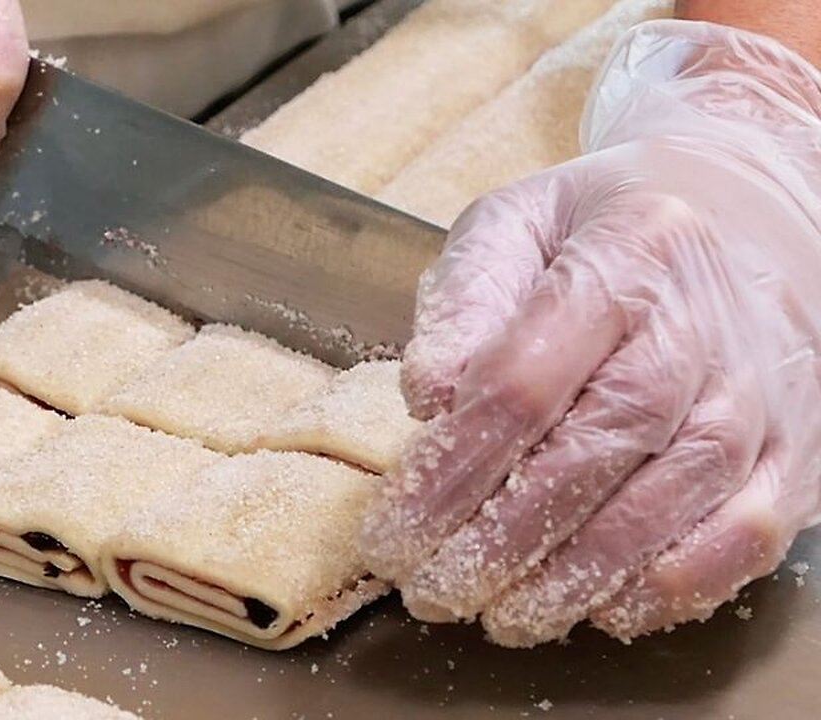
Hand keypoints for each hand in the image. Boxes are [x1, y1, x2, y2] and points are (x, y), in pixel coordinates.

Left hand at [361, 20, 820, 645]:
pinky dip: (674, 585)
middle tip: (431, 591)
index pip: (523, 381)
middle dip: (500, 539)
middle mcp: (706, 325)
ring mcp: (761, 393)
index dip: (450, 470)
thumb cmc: (604, 227)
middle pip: (593, 452)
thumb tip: (427, 393)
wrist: (749, 216)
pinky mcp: (795, 448)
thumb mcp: (514, 223)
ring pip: (667, 505)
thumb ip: (464, 298)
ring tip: (500, 614)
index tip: (391, 530)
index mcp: (626, 251)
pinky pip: (745, 535)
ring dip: (574, 578)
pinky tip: (605, 609)